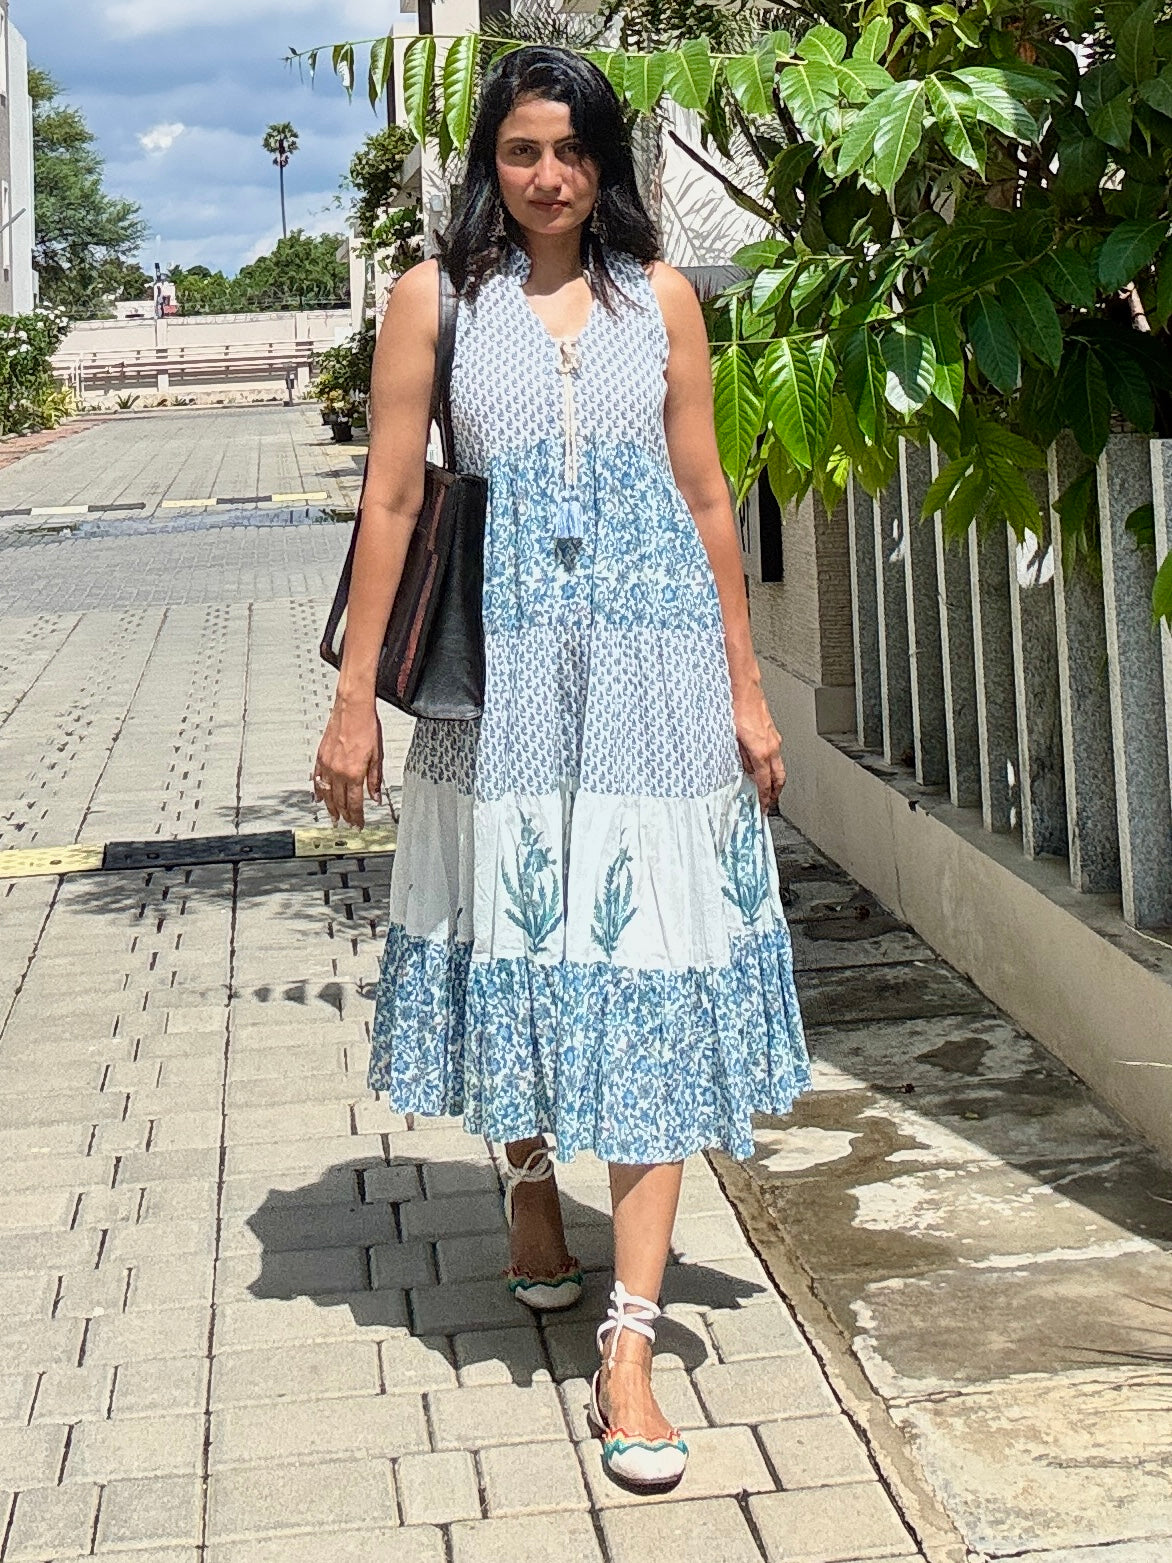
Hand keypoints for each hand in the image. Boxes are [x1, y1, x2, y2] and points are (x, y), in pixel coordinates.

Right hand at [313, 699, 383, 828]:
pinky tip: (319, 798)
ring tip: (333, 817)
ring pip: (327, 793)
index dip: (357, 817)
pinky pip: (317, 779)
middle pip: (340, 801)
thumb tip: (375, 797)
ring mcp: (327, 764)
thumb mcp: (378, 756)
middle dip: (344, 816)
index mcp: (354, 773)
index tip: (358, 824)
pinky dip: (318, 791)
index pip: (354, 803)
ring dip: (330, 808)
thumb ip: (375, 779)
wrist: (352, 708)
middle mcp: (338, 771)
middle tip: (347, 824)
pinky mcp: (320, 756)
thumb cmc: (366, 726)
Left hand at [733, 679, 785, 813]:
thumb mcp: (732, 740)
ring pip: (779, 766)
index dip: (764, 798)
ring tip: (768, 789)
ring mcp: (774, 739)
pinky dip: (772, 765)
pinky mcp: (772, 732)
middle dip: (776, 793)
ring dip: (775, 780)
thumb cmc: (736, 708)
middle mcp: (772, 746)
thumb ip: (740, 758)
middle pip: (779, 777)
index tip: (762, 807)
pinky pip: (776, 754)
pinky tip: (764, 766)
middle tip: (769, 803)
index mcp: (762, 751)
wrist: (744, 688)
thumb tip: (744, 772)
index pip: (765, 782)